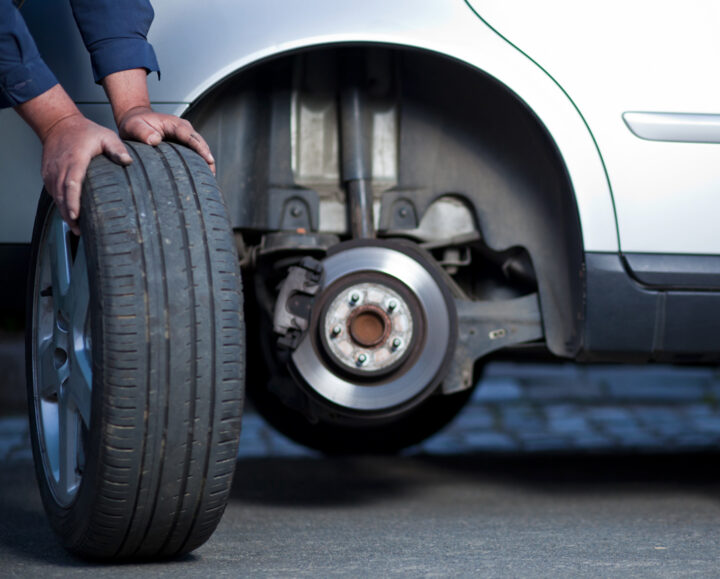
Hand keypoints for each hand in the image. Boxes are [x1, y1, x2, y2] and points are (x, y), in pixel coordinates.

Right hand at [16, 84, 132, 234]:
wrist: (59, 124)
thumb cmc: (85, 132)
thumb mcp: (105, 136)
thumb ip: (117, 148)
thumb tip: (128, 161)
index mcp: (75, 160)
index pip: (71, 184)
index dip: (72, 201)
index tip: (76, 215)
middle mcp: (60, 168)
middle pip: (61, 195)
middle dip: (69, 214)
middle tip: (79, 231)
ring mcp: (51, 172)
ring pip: (55, 197)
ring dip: (64, 212)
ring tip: (76, 228)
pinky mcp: (48, 175)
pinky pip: (53, 193)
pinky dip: (60, 205)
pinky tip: (70, 216)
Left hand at [117, 106, 215, 173]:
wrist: (135, 119)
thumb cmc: (135, 123)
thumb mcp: (134, 126)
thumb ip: (143, 132)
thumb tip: (155, 140)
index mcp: (174, 124)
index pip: (190, 136)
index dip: (200, 148)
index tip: (209, 160)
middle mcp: (184, 128)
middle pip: (200, 143)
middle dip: (207, 158)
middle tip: (211, 175)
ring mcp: (185, 136)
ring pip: (200, 148)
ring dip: (206, 161)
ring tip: (209, 178)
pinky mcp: (184, 143)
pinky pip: (195, 152)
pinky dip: (199, 162)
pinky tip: (201, 174)